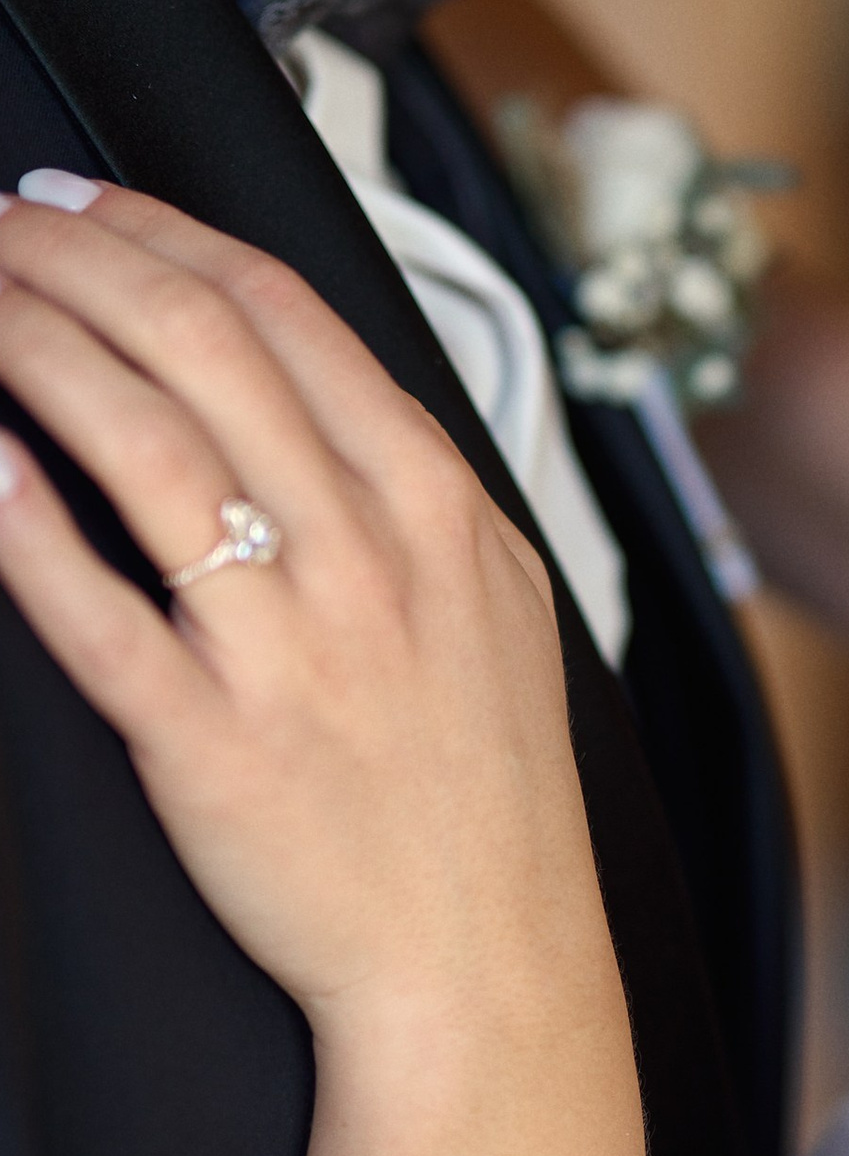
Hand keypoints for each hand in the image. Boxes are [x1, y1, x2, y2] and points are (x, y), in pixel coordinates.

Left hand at [0, 174, 646, 1155]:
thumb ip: (411, 480)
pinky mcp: (205, 740)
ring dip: (31, 348)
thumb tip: (312, 385)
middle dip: (78, 262)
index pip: (286, 315)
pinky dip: (20, 521)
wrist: (481, 951)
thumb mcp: (494, 592)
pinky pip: (93, 608)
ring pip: (137, 445)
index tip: (86, 203)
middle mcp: (364, 548)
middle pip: (202, 350)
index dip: (167, 236)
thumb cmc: (481, 780)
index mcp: (434, 499)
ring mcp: (285, 640)